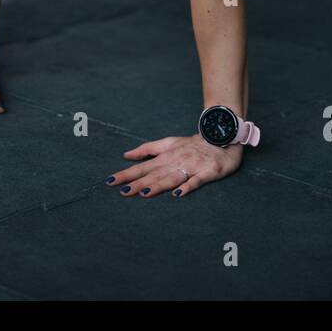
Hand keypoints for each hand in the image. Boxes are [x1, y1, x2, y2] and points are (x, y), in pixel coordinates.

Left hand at [106, 134, 243, 198]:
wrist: (221, 136)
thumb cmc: (193, 143)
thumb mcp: (169, 142)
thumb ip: (148, 149)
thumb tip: (126, 155)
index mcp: (165, 157)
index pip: (142, 167)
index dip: (126, 174)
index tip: (110, 181)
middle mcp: (176, 162)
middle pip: (154, 175)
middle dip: (138, 183)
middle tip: (123, 192)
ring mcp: (191, 167)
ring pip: (172, 178)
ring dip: (158, 186)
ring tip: (144, 194)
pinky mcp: (207, 172)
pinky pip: (196, 181)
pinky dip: (187, 187)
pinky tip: (178, 194)